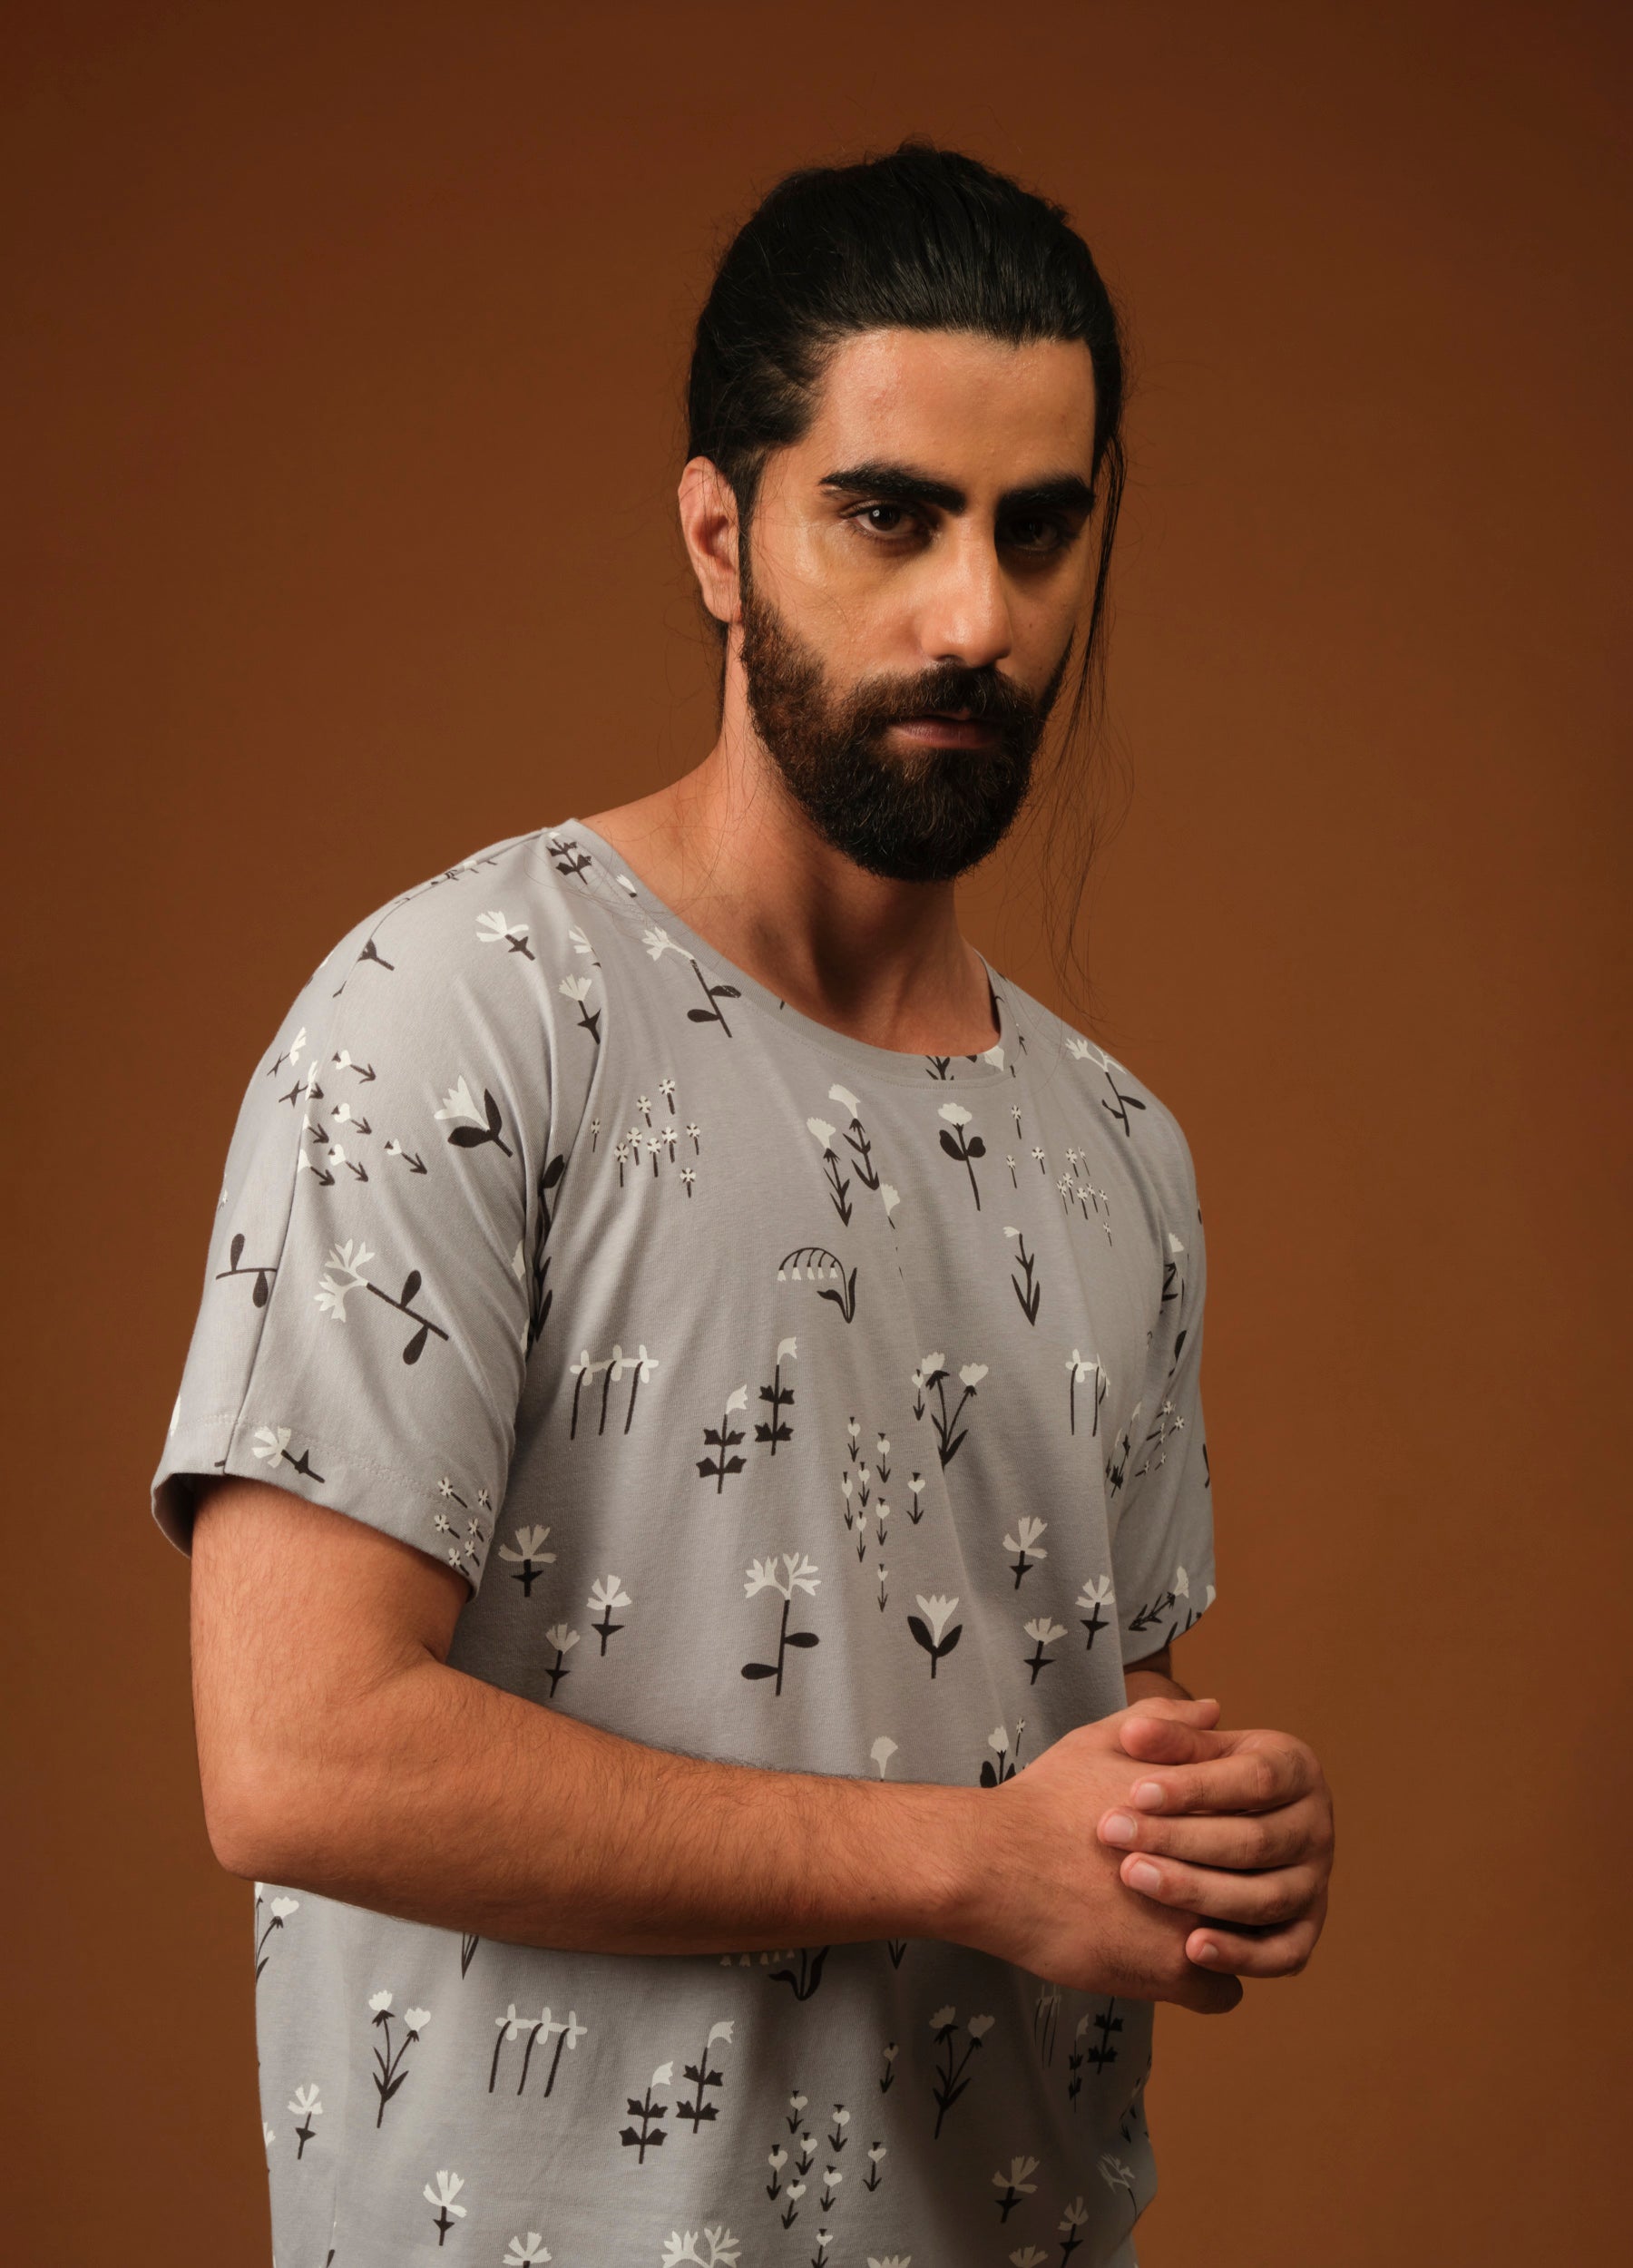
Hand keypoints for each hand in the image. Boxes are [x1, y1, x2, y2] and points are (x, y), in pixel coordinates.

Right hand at [960, 1696, 1244, 2013]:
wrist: (998, 1865)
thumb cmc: (1044, 1800)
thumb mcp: (1101, 1740)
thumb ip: (1165, 1721)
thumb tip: (1215, 1711)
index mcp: (1203, 1807)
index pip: (1261, 1824)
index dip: (1245, 1835)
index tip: (1225, 1843)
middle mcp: (1214, 1863)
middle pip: (1262, 1884)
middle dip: (1244, 1890)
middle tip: (1214, 1892)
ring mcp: (1200, 1919)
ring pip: (1252, 1942)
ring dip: (1230, 1940)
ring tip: (1197, 1933)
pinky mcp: (1176, 1972)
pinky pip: (1225, 1991)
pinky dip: (1206, 1984)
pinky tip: (1177, 1968)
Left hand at [1095, 1702, 1333, 1979]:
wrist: (1215, 1822)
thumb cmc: (1196, 1776)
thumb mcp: (1188, 1746)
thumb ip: (1166, 1736)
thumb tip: (1135, 1732)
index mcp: (1297, 1768)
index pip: (1254, 1779)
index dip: (1194, 1786)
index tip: (1135, 1791)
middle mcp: (1316, 1827)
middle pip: (1255, 1841)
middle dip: (1180, 1838)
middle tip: (1114, 1832)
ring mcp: (1314, 1882)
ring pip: (1264, 1898)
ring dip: (1197, 1892)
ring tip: (1133, 1876)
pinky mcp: (1305, 1930)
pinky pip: (1284, 1953)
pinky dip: (1242, 1955)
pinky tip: (1191, 1948)